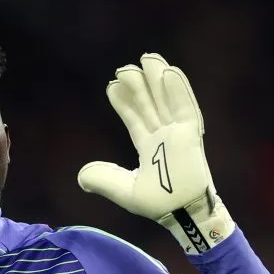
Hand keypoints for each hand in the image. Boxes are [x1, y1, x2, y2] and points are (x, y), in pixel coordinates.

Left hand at [77, 53, 233, 253]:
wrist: (181, 215)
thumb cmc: (158, 204)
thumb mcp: (123, 191)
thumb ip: (103, 180)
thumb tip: (81, 177)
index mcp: (150, 147)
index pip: (135, 119)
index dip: (125, 103)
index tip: (112, 85)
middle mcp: (164, 137)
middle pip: (150, 104)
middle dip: (139, 86)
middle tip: (126, 67)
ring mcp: (178, 134)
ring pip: (166, 101)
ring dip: (157, 80)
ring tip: (147, 59)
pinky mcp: (192, 136)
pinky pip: (185, 109)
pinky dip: (179, 91)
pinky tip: (169, 72)